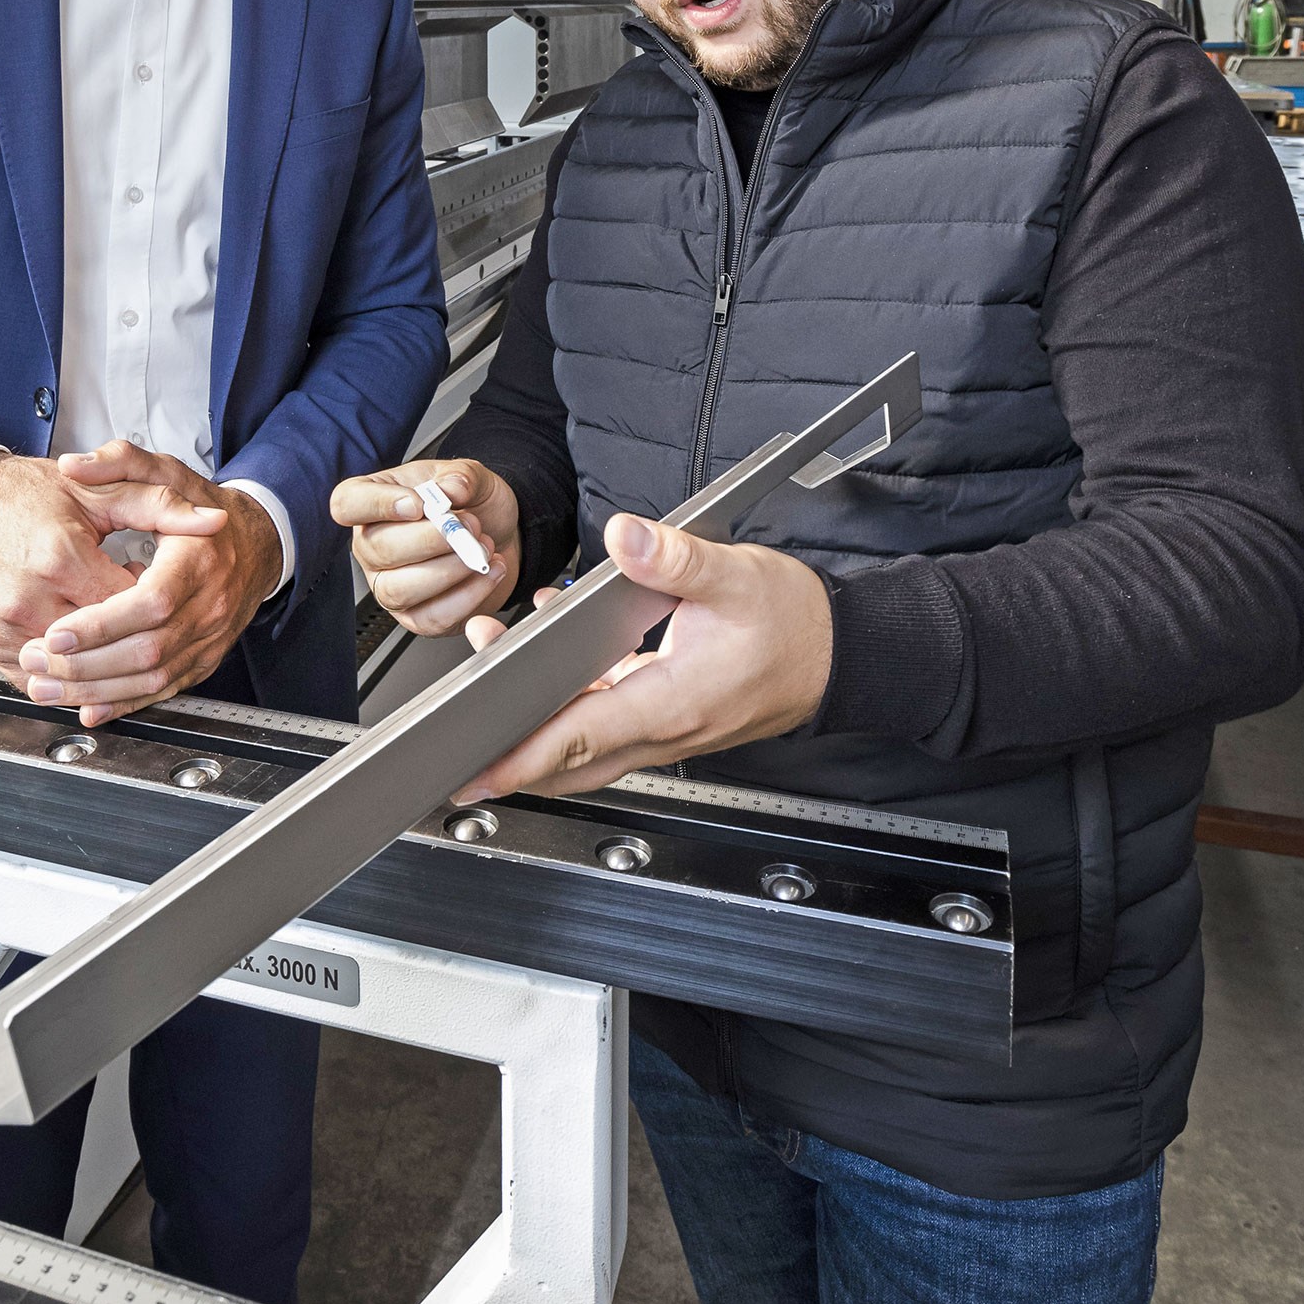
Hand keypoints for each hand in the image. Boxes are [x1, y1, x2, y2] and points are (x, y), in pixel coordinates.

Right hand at [0, 450, 223, 694]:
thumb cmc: (24, 495)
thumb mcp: (99, 492)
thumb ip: (161, 505)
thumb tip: (214, 522)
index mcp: (62, 558)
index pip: (134, 607)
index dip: (156, 604)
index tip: (162, 589)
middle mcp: (31, 599)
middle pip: (107, 646)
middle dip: (134, 636)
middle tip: (144, 618)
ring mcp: (7, 628)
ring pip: (75, 672)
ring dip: (104, 662)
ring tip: (118, 636)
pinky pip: (41, 680)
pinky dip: (68, 676)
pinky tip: (85, 655)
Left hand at [15, 441, 285, 722]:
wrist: (256, 544)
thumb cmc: (205, 511)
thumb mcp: (167, 473)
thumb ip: (120, 463)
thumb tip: (74, 466)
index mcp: (200, 560)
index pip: (152, 602)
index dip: (102, 623)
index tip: (57, 632)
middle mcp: (210, 606)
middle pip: (147, 649)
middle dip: (86, 664)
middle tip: (36, 661)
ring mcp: (209, 639)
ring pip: (151, 678)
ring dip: (96, 689)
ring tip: (46, 687)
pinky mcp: (202, 661)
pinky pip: (163, 691)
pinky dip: (123, 704)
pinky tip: (88, 707)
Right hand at [330, 457, 518, 636]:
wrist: (499, 535)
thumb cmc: (470, 504)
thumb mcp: (469, 476)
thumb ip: (461, 476)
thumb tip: (451, 490)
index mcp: (372, 502)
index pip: (347, 503)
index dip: (378, 504)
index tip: (419, 504)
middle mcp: (371, 546)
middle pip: (377, 550)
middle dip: (431, 540)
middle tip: (469, 527)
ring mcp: (388, 585)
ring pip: (400, 589)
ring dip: (451, 569)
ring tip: (482, 550)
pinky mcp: (414, 616)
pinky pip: (431, 617)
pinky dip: (468, 595)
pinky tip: (488, 572)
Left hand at [454, 511, 831, 799]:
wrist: (846, 653)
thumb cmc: (798, 623)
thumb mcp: (736, 576)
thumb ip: (674, 558)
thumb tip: (625, 536)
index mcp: (674, 700)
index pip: (583, 735)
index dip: (524, 754)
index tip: (478, 767)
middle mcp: (667, 728)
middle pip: (573, 762)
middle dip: (513, 755)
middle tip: (456, 742)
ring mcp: (670, 730)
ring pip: (589, 748)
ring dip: (538, 724)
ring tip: (494, 665)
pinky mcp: (673, 719)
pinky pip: (611, 725)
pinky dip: (573, 705)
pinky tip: (557, 656)